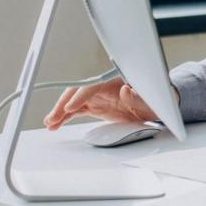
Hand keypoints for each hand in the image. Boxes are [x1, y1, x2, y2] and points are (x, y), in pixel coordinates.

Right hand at [44, 77, 159, 130]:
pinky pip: (76, 109)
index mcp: (115, 81)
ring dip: (60, 111)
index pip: (93, 86)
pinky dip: (65, 116)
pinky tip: (55, 124)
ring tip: (49, 122)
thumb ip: (138, 97)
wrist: (155, 105)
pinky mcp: (95, 105)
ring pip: (74, 101)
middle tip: (53, 117)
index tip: (70, 107)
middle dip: (64, 103)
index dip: (80, 96)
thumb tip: (125, 90)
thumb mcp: (151, 102)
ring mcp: (98, 96)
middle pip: (78, 91)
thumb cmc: (155, 101)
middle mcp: (103, 86)